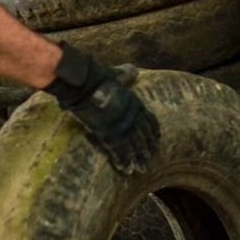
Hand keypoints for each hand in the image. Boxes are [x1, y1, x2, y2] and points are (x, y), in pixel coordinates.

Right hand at [44, 44, 158, 174]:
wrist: (84, 83)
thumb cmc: (98, 76)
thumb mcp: (116, 74)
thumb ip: (125, 75)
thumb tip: (134, 70)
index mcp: (135, 103)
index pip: (149, 121)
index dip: (152, 133)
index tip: (155, 142)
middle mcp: (132, 116)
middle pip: (143, 137)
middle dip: (146, 150)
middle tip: (149, 162)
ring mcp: (121, 125)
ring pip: (134, 146)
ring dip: (138, 159)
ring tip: (141, 169)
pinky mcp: (109, 133)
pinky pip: (119, 150)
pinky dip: (123, 160)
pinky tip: (126, 169)